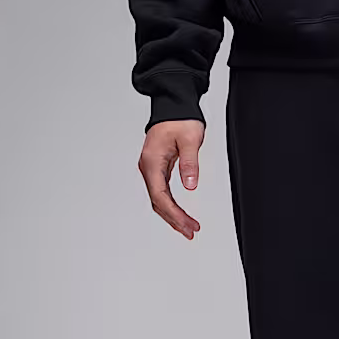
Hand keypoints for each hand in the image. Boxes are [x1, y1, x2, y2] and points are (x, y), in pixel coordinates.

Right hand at [139, 118, 205, 237]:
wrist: (173, 105)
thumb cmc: (180, 119)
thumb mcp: (190, 139)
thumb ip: (189, 163)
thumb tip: (190, 185)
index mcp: (152, 161)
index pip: (160, 196)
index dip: (174, 213)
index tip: (188, 224)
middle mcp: (148, 167)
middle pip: (158, 201)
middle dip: (174, 219)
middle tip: (190, 232)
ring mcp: (151, 168)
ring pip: (159, 198)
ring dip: (172, 215)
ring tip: (187, 228)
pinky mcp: (157, 167)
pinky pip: (161, 191)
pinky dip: (171, 204)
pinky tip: (179, 213)